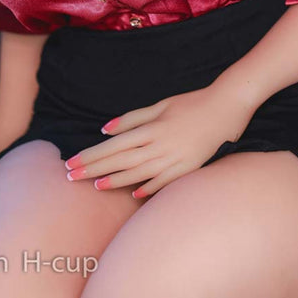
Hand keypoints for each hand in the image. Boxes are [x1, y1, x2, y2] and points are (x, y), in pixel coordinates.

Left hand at [63, 85, 255, 198]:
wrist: (226, 108)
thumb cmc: (191, 103)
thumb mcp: (160, 105)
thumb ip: (132, 119)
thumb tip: (105, 129)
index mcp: (151, 129)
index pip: (113, 146)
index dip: (91, 156)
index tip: (72, 162)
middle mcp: (159, 147)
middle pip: (120, 162)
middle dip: (94, 170)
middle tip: (71, 177)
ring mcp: (174, 161)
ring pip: (138, 175)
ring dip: (115, 182)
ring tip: (95, 186)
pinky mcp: (187, 169)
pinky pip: (163, 183)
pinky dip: (147, 189)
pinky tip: (133, 194)